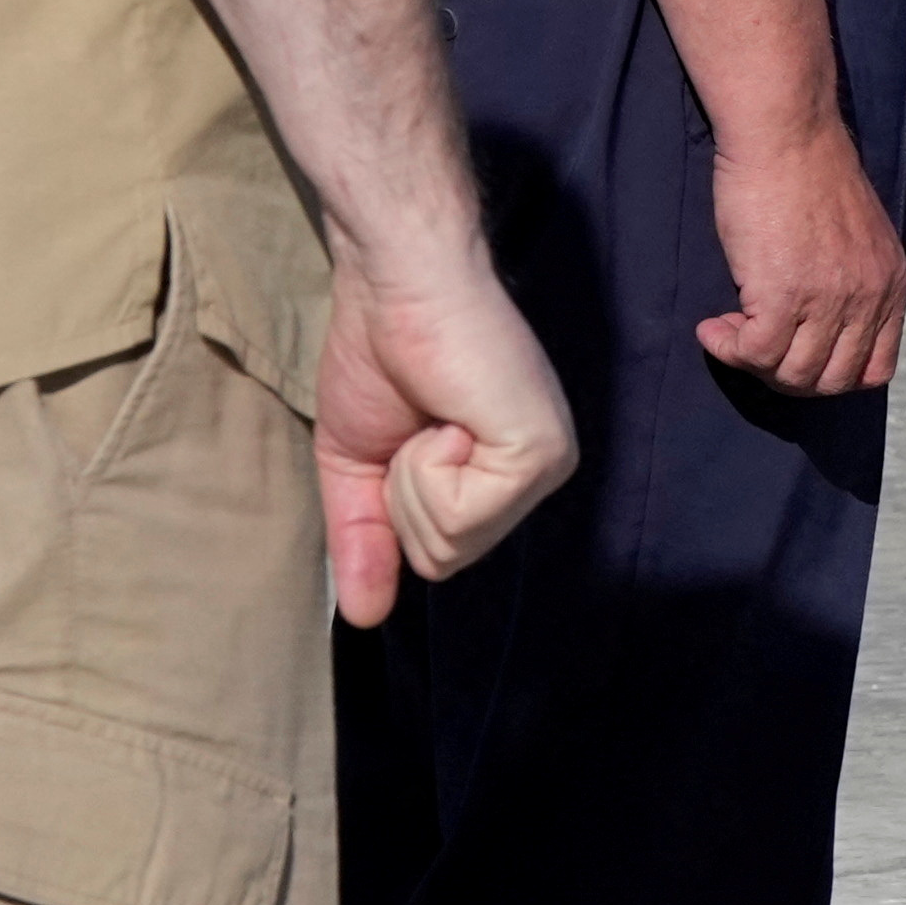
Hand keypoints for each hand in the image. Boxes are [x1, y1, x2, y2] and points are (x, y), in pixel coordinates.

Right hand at [311, 235, 577, 623]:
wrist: (394, 287)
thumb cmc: (382, 357)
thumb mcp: (359, 466)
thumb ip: (365, 539)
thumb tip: (363, 617)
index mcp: (504, 479)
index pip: (439, 556)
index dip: (394, 509)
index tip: (404, 437)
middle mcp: (538, 478)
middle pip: (443, 559)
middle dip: (402, 494)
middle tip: (420, 420)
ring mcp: (546, 468)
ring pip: (447, 543)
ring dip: (413, 476)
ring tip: (436, 412)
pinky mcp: (539, 455)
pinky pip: (457, 515)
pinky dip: (428, 465)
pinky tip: (449, 413)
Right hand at [697, 109, 905, 396]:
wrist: (788, 134)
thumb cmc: (809, 174)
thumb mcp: (855, 236)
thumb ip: (853, 281)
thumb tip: (823, 327)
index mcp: (892, 285)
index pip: (875, 369)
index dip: (828, 374)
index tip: (793, 352)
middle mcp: (870, 297)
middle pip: (832, 382)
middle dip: (786, 377)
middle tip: (753, 347)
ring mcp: (831, 298)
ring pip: (793, 375)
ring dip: (752, 363)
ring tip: (729, 329)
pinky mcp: (785, 293)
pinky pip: (754, 353)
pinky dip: (726, 349)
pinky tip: (712, 327)